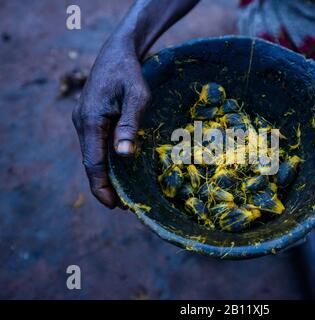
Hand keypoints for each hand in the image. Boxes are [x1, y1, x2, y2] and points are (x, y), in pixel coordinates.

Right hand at [72, 37, 150, 208]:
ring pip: (93, 155)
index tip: (114, 206)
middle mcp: (82, 124)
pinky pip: (96, 145)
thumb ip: (130, 124)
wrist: (116, 53)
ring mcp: (84, 122)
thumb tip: (124, 155)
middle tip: (125, 205)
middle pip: (92, 163)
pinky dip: (106, 161)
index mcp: (90, 121)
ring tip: (125, 192)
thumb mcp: (137, 96)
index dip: (102, 187)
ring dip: (106, 174)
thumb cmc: (129, 73)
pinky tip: (121, 169)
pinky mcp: (90, 119)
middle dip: (106, 185)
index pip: (93, 163)